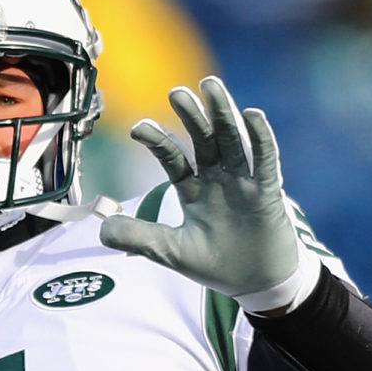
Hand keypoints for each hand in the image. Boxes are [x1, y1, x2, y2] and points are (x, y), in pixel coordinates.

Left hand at [99, 76, 317, 312]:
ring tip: (211, 86)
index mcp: (194, 189)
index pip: (174, 158)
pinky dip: (260, 139)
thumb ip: (140, 238)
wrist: (258, 284)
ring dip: (223, 114)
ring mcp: (243, 183)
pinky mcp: (268, 193)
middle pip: (203, 140)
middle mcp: (218, 179)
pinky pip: (265, 161)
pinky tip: (252, 115)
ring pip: (232, 141)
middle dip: (191, 116)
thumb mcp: (171, 252)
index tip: (137, 128)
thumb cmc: (217, 265)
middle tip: (176, 92)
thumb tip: (103, 228)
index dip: (158, 141)